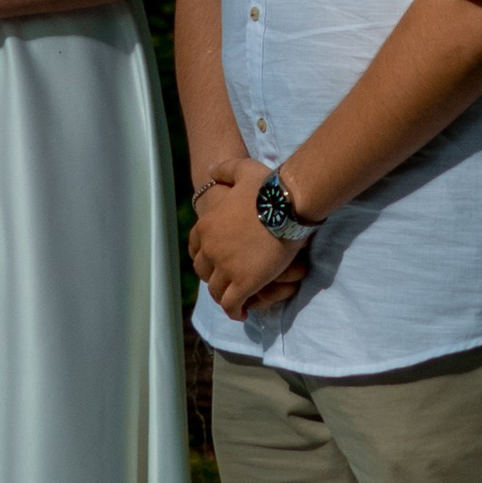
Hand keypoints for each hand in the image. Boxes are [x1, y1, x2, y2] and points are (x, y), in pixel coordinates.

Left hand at [189, 156, 309, 317]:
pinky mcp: (245, 282)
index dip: (205, 257)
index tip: (215, 263)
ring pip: (217, 292)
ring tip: (235, 301)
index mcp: (206, 226)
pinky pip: (232, 304)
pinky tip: (242, 313)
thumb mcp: (242, 170)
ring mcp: (226, 268)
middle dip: (214, 278)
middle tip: (227, 282)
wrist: (286, 205)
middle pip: (204, 272)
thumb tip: (211, 169)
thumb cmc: (268, 187)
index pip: (195, 248)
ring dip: (224, 297)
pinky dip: (235, 311)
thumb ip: (224, 170)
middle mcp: (211, 249)